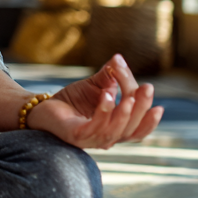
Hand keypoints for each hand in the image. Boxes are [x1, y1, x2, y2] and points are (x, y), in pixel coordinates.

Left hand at [25, 54, 162, 149]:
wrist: (42, 108)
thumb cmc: (71, 101)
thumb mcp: (95, 86)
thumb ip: (109, 76)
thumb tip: (118, 57)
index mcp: (114, 130)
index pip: (137, 128)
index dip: (149, 118)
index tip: (155, 99)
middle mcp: (106, 140)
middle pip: (131, 128)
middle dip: (141, 108)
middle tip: (147, 88)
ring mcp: (91, 140)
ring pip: (116, 131)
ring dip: (124, 112)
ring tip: (128, 96)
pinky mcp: (76, 136)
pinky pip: (94, 127)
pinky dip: (103, 111)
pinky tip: (107, 96)